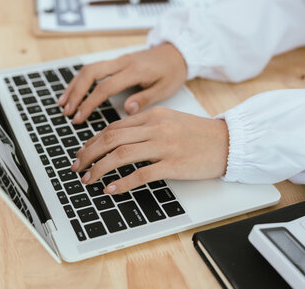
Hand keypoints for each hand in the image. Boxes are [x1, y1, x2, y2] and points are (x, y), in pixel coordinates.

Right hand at [57, 43, 186, 123]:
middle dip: (75, 93)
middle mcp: (122, 62)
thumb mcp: (165, 88)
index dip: (89, 103)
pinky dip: (81, 80)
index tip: (79, 117)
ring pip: (89, 69)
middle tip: (67, 112)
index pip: (105, 87)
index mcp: (134, 71)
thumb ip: (145, 99)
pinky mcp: (117, 61)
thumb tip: (126, 110)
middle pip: (90, 73)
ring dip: (74, 86)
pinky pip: (94, 68)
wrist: (178, 51)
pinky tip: (73, 92)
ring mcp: (118, 60)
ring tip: (63, 104)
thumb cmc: (173, 71)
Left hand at [70, 107, 228, 193]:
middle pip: (111, 138)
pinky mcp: (173, 164)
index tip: (83, 153)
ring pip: (121, 154)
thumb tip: (118, 137)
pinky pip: (141, 174)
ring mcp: (164, 146)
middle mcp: (155, 127)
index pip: (114, 127)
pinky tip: (110, 189)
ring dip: (99, 168)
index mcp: (153, 115)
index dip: (93, 141)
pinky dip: (122, 182)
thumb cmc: (199, 134)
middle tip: (77, 166)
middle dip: (88, 153)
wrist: (228, 142)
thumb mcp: (170, 120)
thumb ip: (145, 125)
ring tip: (88, 179)